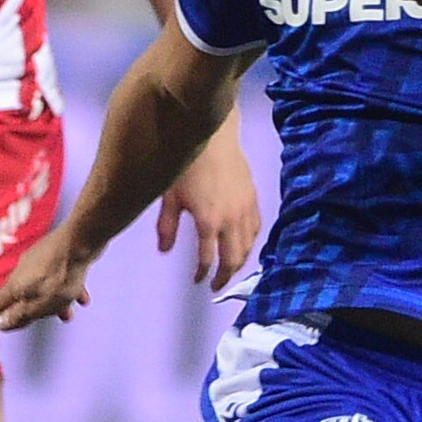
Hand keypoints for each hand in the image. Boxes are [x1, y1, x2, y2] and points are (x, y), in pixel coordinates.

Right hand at [0, 225, 94, 330]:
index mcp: (15, 284)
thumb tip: (0, 324)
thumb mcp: (40, 305)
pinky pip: (58, 275)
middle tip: (47, 319)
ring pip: (43, 286)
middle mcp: (22, 269)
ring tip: (68, 313)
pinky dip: (66, 287)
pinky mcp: (55, 251)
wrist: (81, 240)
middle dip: (35, 310)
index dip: (3, 316)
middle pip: (22, 295)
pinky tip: (82, 296)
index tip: (11, 325)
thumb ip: (20, 316)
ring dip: (54, 301)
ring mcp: (38, 258)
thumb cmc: (61, 277)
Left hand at [153, 124, 260, 290]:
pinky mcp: (253, 198)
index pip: (208, 258)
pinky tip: (244, 245)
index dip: (203, 274)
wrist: (212, 135)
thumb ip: (168, 226)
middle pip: (233, 259)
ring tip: (229, 269)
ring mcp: (245, 209)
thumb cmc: (187, 163)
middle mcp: (231, 219)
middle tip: (216, 285)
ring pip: (248, 246)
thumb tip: (164, 251)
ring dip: (239, 262)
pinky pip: (256, 228)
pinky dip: (251, 242)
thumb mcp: (170, 196)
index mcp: (209, 221)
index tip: (198, 280)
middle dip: (225, 276)